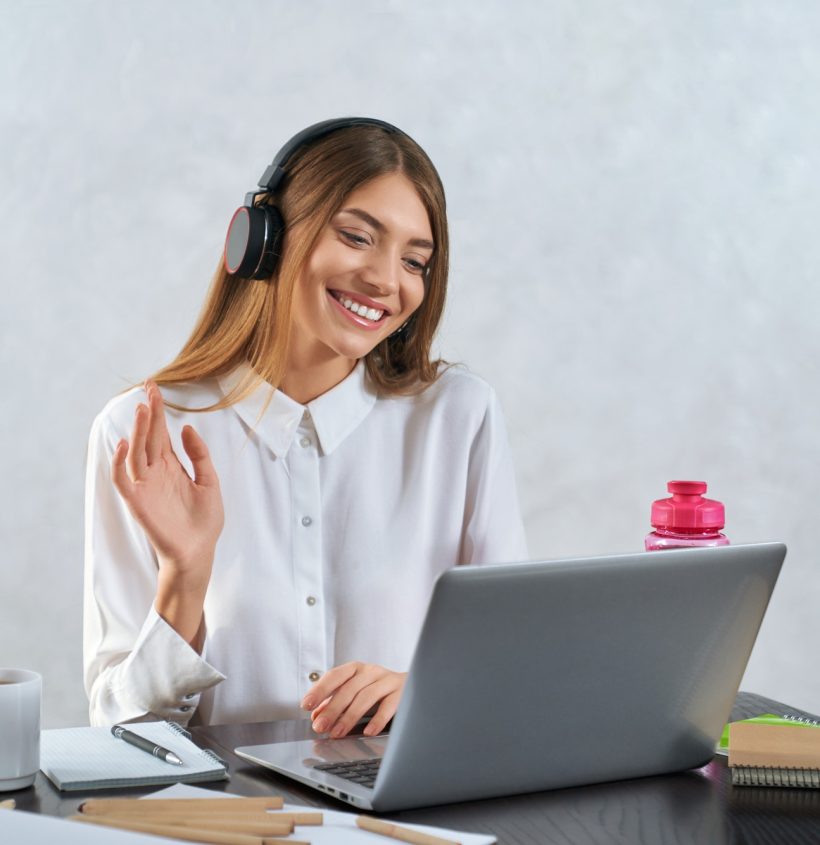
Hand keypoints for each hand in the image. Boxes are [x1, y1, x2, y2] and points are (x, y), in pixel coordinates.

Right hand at [111, 380, 224, 584]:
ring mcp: (145, 485)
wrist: (199, 551)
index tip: (154, 387)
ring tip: (142, 409)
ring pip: (136, 452)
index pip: (161, 432)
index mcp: (172, 465)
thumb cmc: (204, 521)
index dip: (158, 410)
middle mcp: (156, 472)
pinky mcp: (137, 501)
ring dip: (138, 431)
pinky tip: (124, 443)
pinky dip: (119, 462)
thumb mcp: (210, 482)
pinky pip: (123, 478)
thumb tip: (188, 427)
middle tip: (148, 388)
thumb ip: (200, 455)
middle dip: (148, 412)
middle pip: (148, 436)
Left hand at [301, 663, 406, 738]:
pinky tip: (368, 731)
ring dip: (350, 716)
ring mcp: (387, 680)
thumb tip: (316, 715)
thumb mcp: (355, 692)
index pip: (335, 675)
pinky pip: (389, 705)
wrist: (415, 684)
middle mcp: (371, 671)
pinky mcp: (402, 692)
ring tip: (337, 733)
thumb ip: (335, 702)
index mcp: (356, 669)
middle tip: (320, 726)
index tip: (306, 705)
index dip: (320, 690)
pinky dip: (378, 719)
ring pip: (366, 696)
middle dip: (332, 708)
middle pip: (349, 688)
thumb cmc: (378, 689)